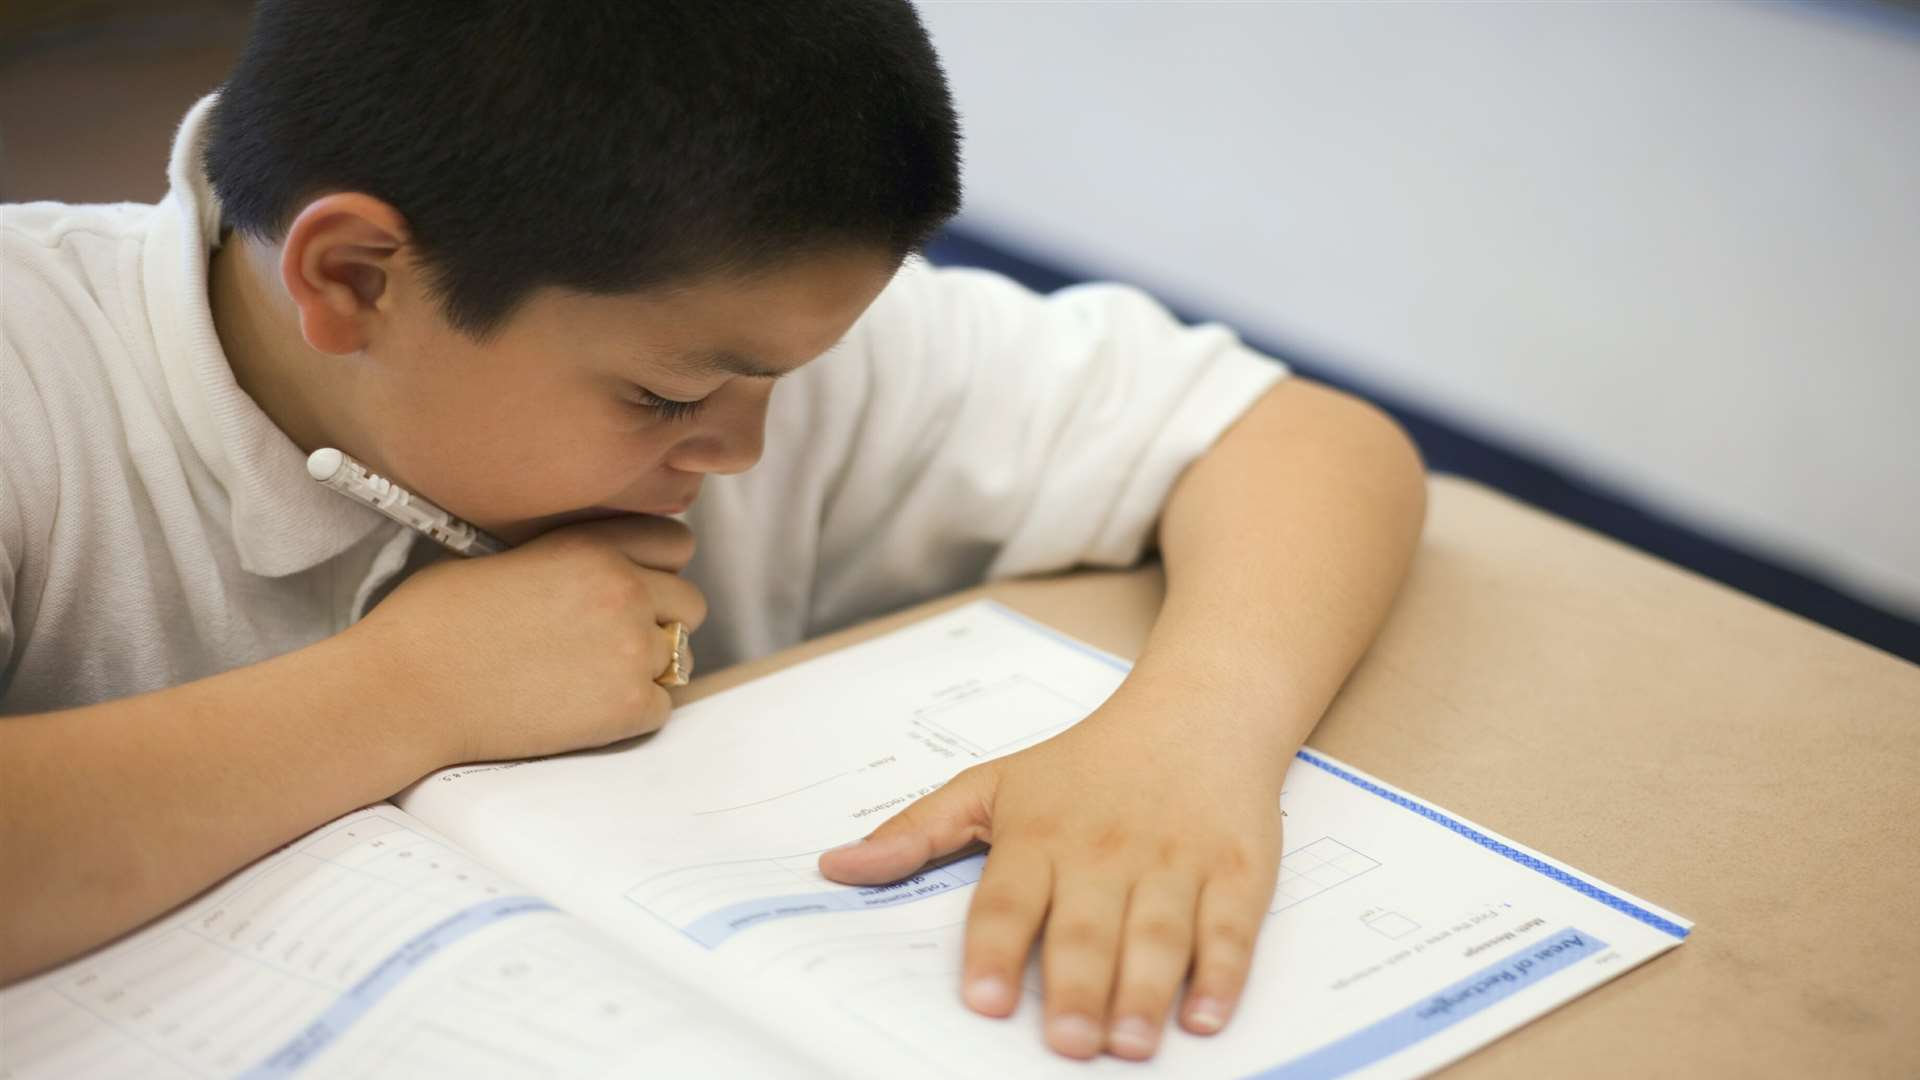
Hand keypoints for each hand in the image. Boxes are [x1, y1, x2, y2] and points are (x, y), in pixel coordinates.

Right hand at [348, 515, 705, 764]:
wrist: (406, 690)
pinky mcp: (627, 706)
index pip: (676, 543)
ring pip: (681, 657)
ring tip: (593, 680)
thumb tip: (591, 570)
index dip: (659, 568)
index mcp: (593, 546)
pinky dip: (633, 714)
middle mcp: (624, 589)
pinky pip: (662, 707)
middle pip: (690, 604)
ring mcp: (631, 649)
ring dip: (650, 669)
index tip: (638, 587)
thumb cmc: (433, 623)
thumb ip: (567, 558)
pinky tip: (584, 712)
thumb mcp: (504, 557)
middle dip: (661, 621)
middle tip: (613, 644)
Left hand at [818, 695, 1284, 1060]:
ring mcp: (1174, 861)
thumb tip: (836, 867)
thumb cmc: (1087, 763)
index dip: (993, 949)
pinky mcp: (1235, 871)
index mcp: (1040, 833)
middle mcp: (1104, 850)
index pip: (1008, 899)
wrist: (1200, 712)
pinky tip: (1204, 1016)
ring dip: (1143, 992)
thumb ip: (917, 832)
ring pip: (1157, 934)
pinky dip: (1221, 975)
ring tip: (1127, 1045)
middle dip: (1075, 988)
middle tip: (1066, 1045)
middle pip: (1085, 927)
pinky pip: (1230, 929)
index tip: (979, 1000)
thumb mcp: (993, 784)